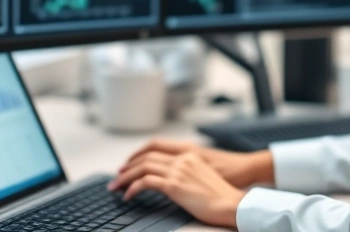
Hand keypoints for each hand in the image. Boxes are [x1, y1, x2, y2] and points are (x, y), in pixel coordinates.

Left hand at [118, 139, 273, 187]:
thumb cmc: (222, 194)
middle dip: (128, 166)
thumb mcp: (203, 175)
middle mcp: (182, 158)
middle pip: (146, 157)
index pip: (155, 146)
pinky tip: (128, 196)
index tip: (128, 163)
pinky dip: (132, 188)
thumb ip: (187, 171)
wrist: (233, 203)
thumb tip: (171, 180)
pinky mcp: (174, 185)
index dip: (138, 153)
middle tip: (118, 176)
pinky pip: (145, 183)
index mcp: (189, 153)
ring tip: (116, 187)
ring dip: (125, 178)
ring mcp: (178, 171)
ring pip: (142, 168)